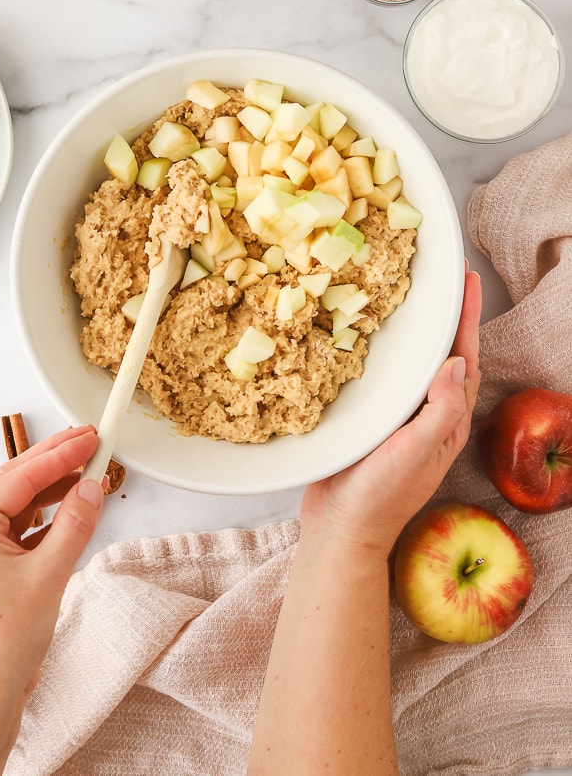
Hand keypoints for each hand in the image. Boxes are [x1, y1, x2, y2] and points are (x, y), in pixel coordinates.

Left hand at [0, 425, 103, 745]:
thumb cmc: (5, 642)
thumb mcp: (50, 574)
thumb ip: (75, 523)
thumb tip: (92, 486)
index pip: (23, 475)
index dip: (62, 453)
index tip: (92, 436)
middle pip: (17, 481)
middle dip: (56, 461)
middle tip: (92, 439)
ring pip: (20, 503)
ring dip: (55, 488)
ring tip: (90, 471)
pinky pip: (20, 528)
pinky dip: (47, 517)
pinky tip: (72, 509)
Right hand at [300, 268, 481, 556]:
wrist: (340, 529)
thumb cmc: (381, 495)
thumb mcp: (417, 451)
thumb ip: (441, 410)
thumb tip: (457, 361)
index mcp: (447, 422)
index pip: (465, 361)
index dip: (468, 320)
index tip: (468, 283)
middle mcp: (429, 418)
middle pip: (445, 358)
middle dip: (450, 319)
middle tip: (446, 280)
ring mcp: (401, 421)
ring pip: (416, 367)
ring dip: (421, 333)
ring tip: (415, 299)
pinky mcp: (373, 423)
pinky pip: (388, 379)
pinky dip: (389, 355)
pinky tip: (374, 340)